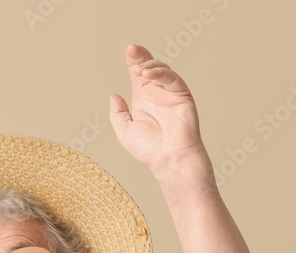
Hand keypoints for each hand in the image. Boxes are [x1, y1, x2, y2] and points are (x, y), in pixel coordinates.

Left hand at [109, 44, 206, 174]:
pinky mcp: (182, 95)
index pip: (137, 74)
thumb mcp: (124, 130)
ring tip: (140, 69)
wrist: (169, 159)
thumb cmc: (148, 150)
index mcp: (143, 99)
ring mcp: (170, 93)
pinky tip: (150, 74)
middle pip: (149, 67)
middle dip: (141, 56)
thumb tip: (113, 95)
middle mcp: (156, 93)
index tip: (128, 51)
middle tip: (132, 49)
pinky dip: (162, 73)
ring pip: (162, 70)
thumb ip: (118, 112)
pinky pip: (172, 78)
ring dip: (150, 65)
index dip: (133, 61)